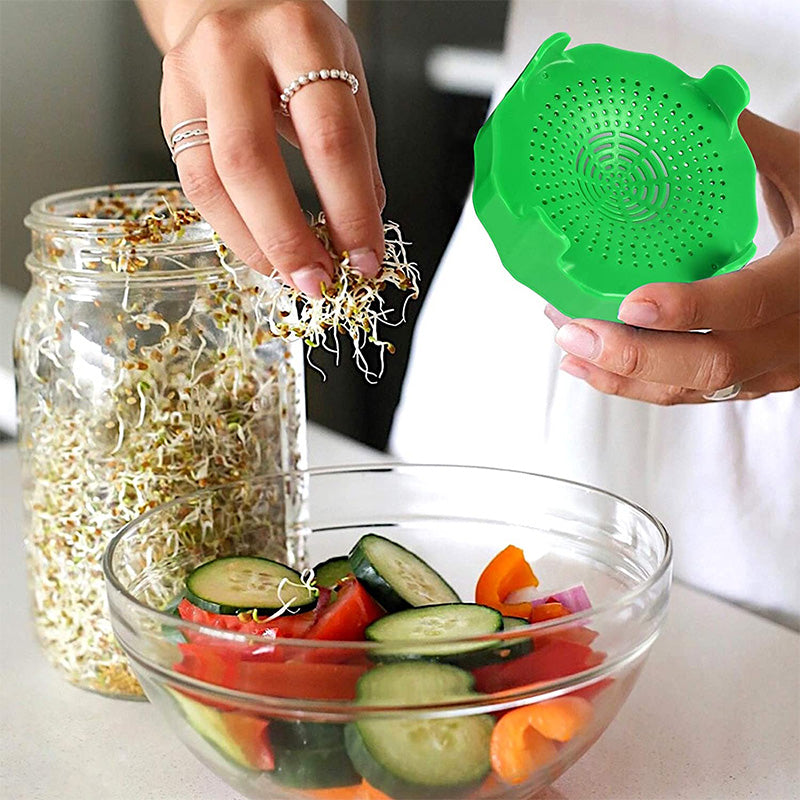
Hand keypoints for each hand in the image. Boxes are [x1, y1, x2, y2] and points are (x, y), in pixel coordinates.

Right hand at [144, 0, 384, 296]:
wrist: (228, 0)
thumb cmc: (292, 39)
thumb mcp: (343, 72)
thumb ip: (355, 146)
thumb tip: (365, 221)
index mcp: (298, 39)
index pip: (330, 140)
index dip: (350, 211)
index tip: (365, 258)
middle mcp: (235, 54)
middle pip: (255, 163)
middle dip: (289, 237)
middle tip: (319, 281)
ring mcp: (191, 80)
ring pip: (213, 179)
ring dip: (255, 243)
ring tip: (290, 275)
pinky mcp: (169, 109)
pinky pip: (194, 184)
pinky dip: (231, 229)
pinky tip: (260, 250)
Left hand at [547, 112, 799, 404]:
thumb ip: (753, 148)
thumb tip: (695, 104)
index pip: (750, 302)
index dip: (691, 308)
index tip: (632, 302)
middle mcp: (793, 337)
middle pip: (711, 366)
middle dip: (634, 357)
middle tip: (574, 335)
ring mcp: (771, 368)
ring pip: (692, 390)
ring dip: (621, 375)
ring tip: (567, 346)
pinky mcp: (749, 382)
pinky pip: (688, 395)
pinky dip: (633, 385)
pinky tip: (589, 366)